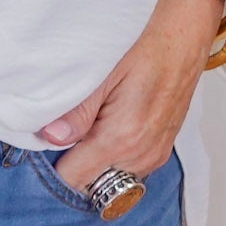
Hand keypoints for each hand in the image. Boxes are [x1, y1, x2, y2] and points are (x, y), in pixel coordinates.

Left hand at [37, 0, 225, 195]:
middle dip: (73, 165)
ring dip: (93, 163)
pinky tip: (105, 129)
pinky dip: (112, 157)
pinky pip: (128, 169)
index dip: (53, 166)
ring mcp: (153, 156)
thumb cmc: (143, 50)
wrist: (181, 41)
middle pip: (92, 184)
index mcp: (121, 139)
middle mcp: (140, 155)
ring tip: (86, 128)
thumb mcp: (101, 74)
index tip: (44, 146)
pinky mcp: (160, 151)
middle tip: (63, 133)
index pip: (74, 178)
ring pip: (110, 179)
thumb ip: (76, 111)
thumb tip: (50, 137)